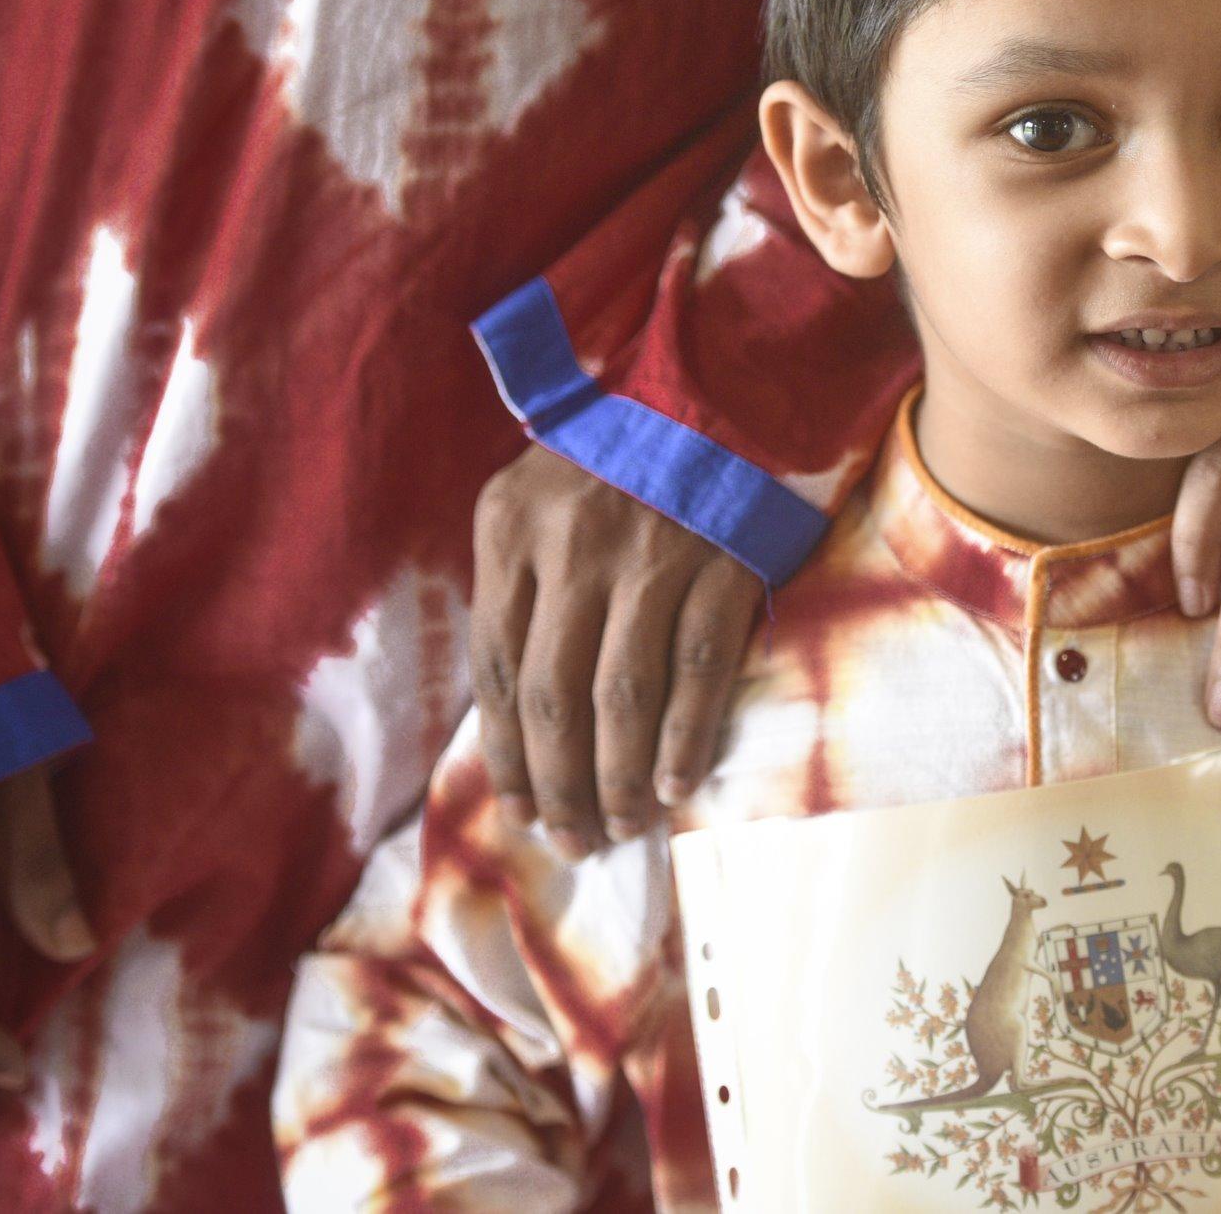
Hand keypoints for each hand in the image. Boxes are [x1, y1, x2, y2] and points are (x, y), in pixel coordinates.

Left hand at [469, 445, 762, 851]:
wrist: (725, 380)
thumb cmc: (626, 451)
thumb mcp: (543, 491)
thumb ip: (522, 577)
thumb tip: (516, 705)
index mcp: (510, 526)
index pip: (495, 664)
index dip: (504, 751)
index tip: (519, 809)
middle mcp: (570, 544)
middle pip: (550, 694)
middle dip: (556, 782)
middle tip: (569, 840)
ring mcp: (649, 554)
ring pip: (619, 694)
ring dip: (616, 777)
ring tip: (618, 826)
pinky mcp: (721, 560)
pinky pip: (697, 669)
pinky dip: (683, 737)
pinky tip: (675, 785)